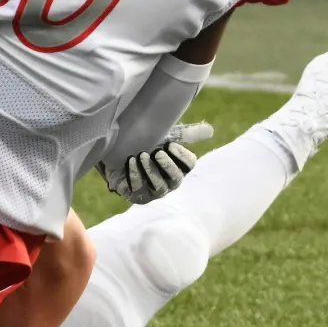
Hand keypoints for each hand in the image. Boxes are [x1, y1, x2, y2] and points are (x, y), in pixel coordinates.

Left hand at [98, 121, 213, 203]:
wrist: (117, 151)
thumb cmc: (146, 143)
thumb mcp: (165, 135)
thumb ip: (187, 134)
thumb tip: (210, 130)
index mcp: (179, 166)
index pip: (189, 165)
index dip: (182, 155)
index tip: (170, 144)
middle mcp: (169, 182)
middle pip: (176, 178)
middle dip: (167, 165)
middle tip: (157, 152)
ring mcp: (153, 191)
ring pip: (159, 187)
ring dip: (150, 171)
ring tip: (141, 155)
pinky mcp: (137, 196)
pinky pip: (139, 191)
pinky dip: (135, 175)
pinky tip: (130, 161)